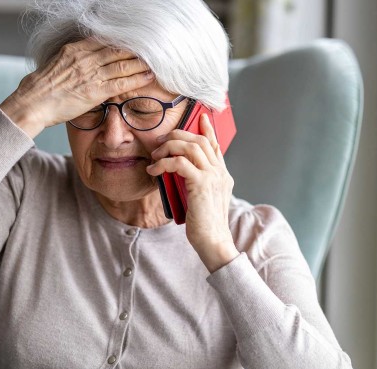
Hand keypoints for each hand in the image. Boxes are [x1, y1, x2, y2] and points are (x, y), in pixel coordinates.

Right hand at [0, 39, 154, 137]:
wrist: (33, 103)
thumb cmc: (39, 89)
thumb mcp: (54, 65)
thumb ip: (70, 61)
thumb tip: (78, 63)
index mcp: (74, 50)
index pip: (104, 41)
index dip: (121, 42)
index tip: (133, 43)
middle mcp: (85, 58)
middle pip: (117, 50)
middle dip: (135, 51)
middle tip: (149, 51)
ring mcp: (91, 74)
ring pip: (123, 64)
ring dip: (140, 64)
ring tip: (153, 63)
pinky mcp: (96, 91)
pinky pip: (122, 82)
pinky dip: (137, 78)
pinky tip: (148, 77)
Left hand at [146, 114, 238, 271]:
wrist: (213, 242)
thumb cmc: (204, 225)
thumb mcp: (202, 199)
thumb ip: (196, 183)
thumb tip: (178, 172)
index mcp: (223, 176)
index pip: (215, 146)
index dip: (208, 130)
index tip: (200, 117)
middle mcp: (220, 173)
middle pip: (200, 140)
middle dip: (178, 136)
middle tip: (160, 142)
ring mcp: (213, 177)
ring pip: (190, 147)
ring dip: (169, 147)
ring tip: (155, 156)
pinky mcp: (201, 184)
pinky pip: (180, 163)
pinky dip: (164, 163)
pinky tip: (154, 171)